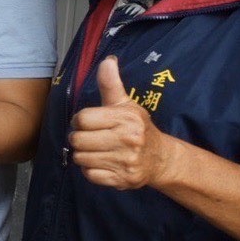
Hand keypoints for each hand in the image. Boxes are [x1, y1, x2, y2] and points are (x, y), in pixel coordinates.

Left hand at [69, 56, 172, 189]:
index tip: (88, 122)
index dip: (80, 120)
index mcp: (125, 119)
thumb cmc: (138, 128)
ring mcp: (124, 162)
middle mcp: (126, 140)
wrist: (161, 159)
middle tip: (90, 138)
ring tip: (96, 150)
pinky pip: (90, 175)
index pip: (83, 119)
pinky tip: (102, 163)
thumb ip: (111, 84)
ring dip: (83, 155)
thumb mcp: (126, 104)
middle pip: (78, 140)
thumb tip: (107, 60)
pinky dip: (91, 170)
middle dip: (79, 139)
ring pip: (81, 158)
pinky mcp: (121, 179)